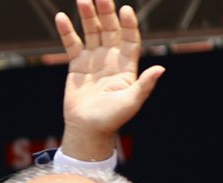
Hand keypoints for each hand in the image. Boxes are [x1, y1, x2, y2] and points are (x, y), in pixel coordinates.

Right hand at [57, 0, 164, 160]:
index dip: (129, 25)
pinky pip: (72, 44)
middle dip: (106, 13)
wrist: (87, 129)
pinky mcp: (77, 65)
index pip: (130, 38)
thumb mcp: (131, 102)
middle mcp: (111, 58)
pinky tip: (61, 18)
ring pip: (92, 32)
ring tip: (83, 0)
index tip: (125, 11)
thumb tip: (160, 69)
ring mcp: (94, 60)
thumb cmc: (111, 119)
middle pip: (110, 29)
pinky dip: (67, 31)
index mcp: (126, 65)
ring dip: (88, 16)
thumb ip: (144, 85)